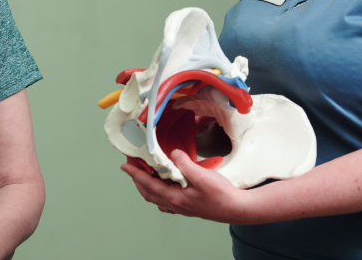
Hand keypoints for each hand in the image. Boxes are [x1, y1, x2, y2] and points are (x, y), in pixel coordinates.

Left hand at [121, 150, 245, 223]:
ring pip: (157, 195)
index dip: (135, 174)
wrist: (237, 208)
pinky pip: (167, 196)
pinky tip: (166, 179)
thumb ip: (184, 163)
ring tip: (145, 169)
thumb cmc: (222, 195)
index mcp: (175, 198)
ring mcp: (181, 206)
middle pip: (148, 191)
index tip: (124, 165)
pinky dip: (160, 187)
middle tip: (132, 164)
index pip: (148, 184)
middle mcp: (175, 204)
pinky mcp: (188, 204)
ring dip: (147, 183)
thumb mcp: (202, 176)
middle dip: (138, 178)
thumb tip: (172, 153)